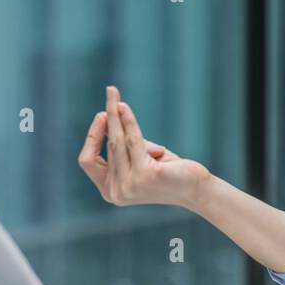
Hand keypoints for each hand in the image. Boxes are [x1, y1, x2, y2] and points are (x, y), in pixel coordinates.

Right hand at [77, 86, 210, 207]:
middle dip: (108, 118)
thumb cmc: (169, 172)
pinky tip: (124, 107)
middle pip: (106, 146)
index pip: (88, 161)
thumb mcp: (141, 157)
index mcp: (110, 191)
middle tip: (110, 93)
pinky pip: (134, 141)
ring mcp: (129, 185)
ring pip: (117, 141)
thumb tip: (112, 117)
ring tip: (113, 93)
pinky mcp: (145, 175)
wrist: (197, 189)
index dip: (92, 137)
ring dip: (115, 115)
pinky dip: (128, 121)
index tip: (101, 116)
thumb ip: (126, 143)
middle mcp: (116, 192)